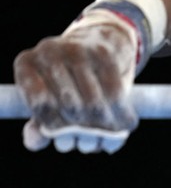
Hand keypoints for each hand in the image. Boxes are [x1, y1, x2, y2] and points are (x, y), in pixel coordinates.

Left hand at [13, 10, 139, 153]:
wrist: (96, 45)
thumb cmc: (68, 81)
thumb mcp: (50, 99)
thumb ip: (40, 124)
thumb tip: (36, 142)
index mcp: (27, 64)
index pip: (41, 105)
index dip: (55, 126)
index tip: (64, 134)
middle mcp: (48, 51)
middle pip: (71, 107)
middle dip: (83, 131)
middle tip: (88, 141)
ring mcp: (77, 50)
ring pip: (95, 105)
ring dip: (106, 128)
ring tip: (108, 134)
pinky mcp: (104, 54)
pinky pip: (116, 95)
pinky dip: (123, 115)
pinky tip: (126, 122)